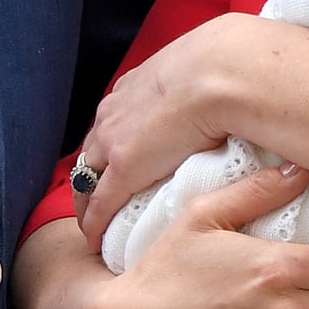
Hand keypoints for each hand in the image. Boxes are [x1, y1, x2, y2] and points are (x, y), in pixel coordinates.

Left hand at [74, 15, 247, 250]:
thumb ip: (196, 89)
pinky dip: (94, 222)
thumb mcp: (197, 74)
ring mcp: (114, 141)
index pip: (111, 123)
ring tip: (95, 222)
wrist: (219, 74)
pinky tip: (95, 240)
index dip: (110, 147)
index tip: (114, 164)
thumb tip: (222, 99)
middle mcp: (114, 113)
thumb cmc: (221, 69)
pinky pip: (98, 204)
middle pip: (92, 150)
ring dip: (89, 199)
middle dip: (92, 174)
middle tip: (97, 198)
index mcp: (133, 89)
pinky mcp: (123, 171)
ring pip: (86, 177)